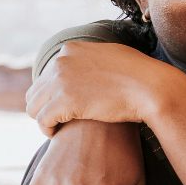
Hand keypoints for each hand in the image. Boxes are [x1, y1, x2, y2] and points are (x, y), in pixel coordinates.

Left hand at [26, 41, 178, 136]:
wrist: (152, 88)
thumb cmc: (140, 75)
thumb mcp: (112, 56)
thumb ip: (92, 59)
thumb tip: (90, 65)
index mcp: (71, 49)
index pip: (47, 74)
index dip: (53, 93)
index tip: (63, 106)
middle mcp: (61, 61)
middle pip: (36, 90)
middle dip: (44, 106)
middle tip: (58, 120)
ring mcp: (61, 80)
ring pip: (33, 106)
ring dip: (43, 119)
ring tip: (57, 128)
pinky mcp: (65, 101)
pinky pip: (42, 120)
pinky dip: (46, 130)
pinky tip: (56, 134)